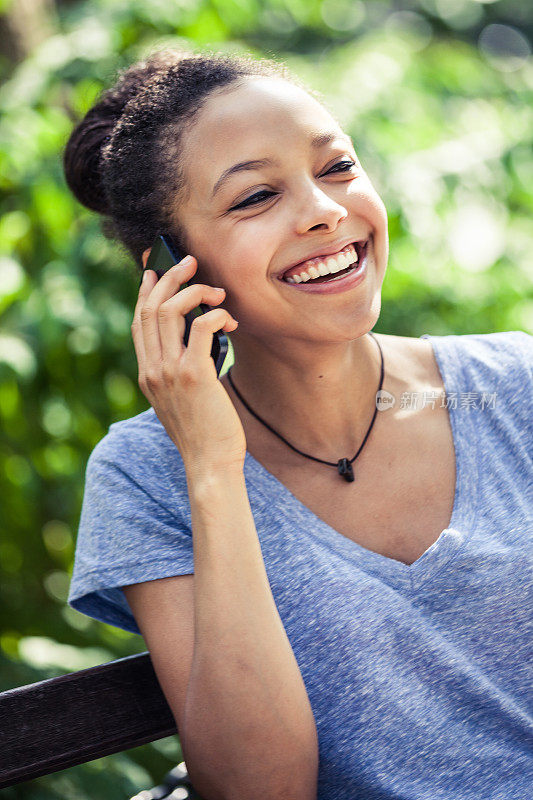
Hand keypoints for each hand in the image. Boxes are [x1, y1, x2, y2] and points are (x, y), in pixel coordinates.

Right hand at [131, 251, 246, 475]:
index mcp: (147, 374)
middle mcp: (152, 370)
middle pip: (150, 308)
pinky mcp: (194, 375)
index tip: (156, 272)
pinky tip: (228, 320)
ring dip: (195, 291)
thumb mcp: (181, 398)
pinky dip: (215, 315)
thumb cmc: (204, 431)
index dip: (146, 292)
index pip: (139, 323)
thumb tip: (200, 335)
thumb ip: (179, 369)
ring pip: (169, 311)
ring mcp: (170, 372)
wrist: (209, 463)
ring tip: (217, 290)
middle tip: (190, 262)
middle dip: (170, 278)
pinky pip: (200, 327)